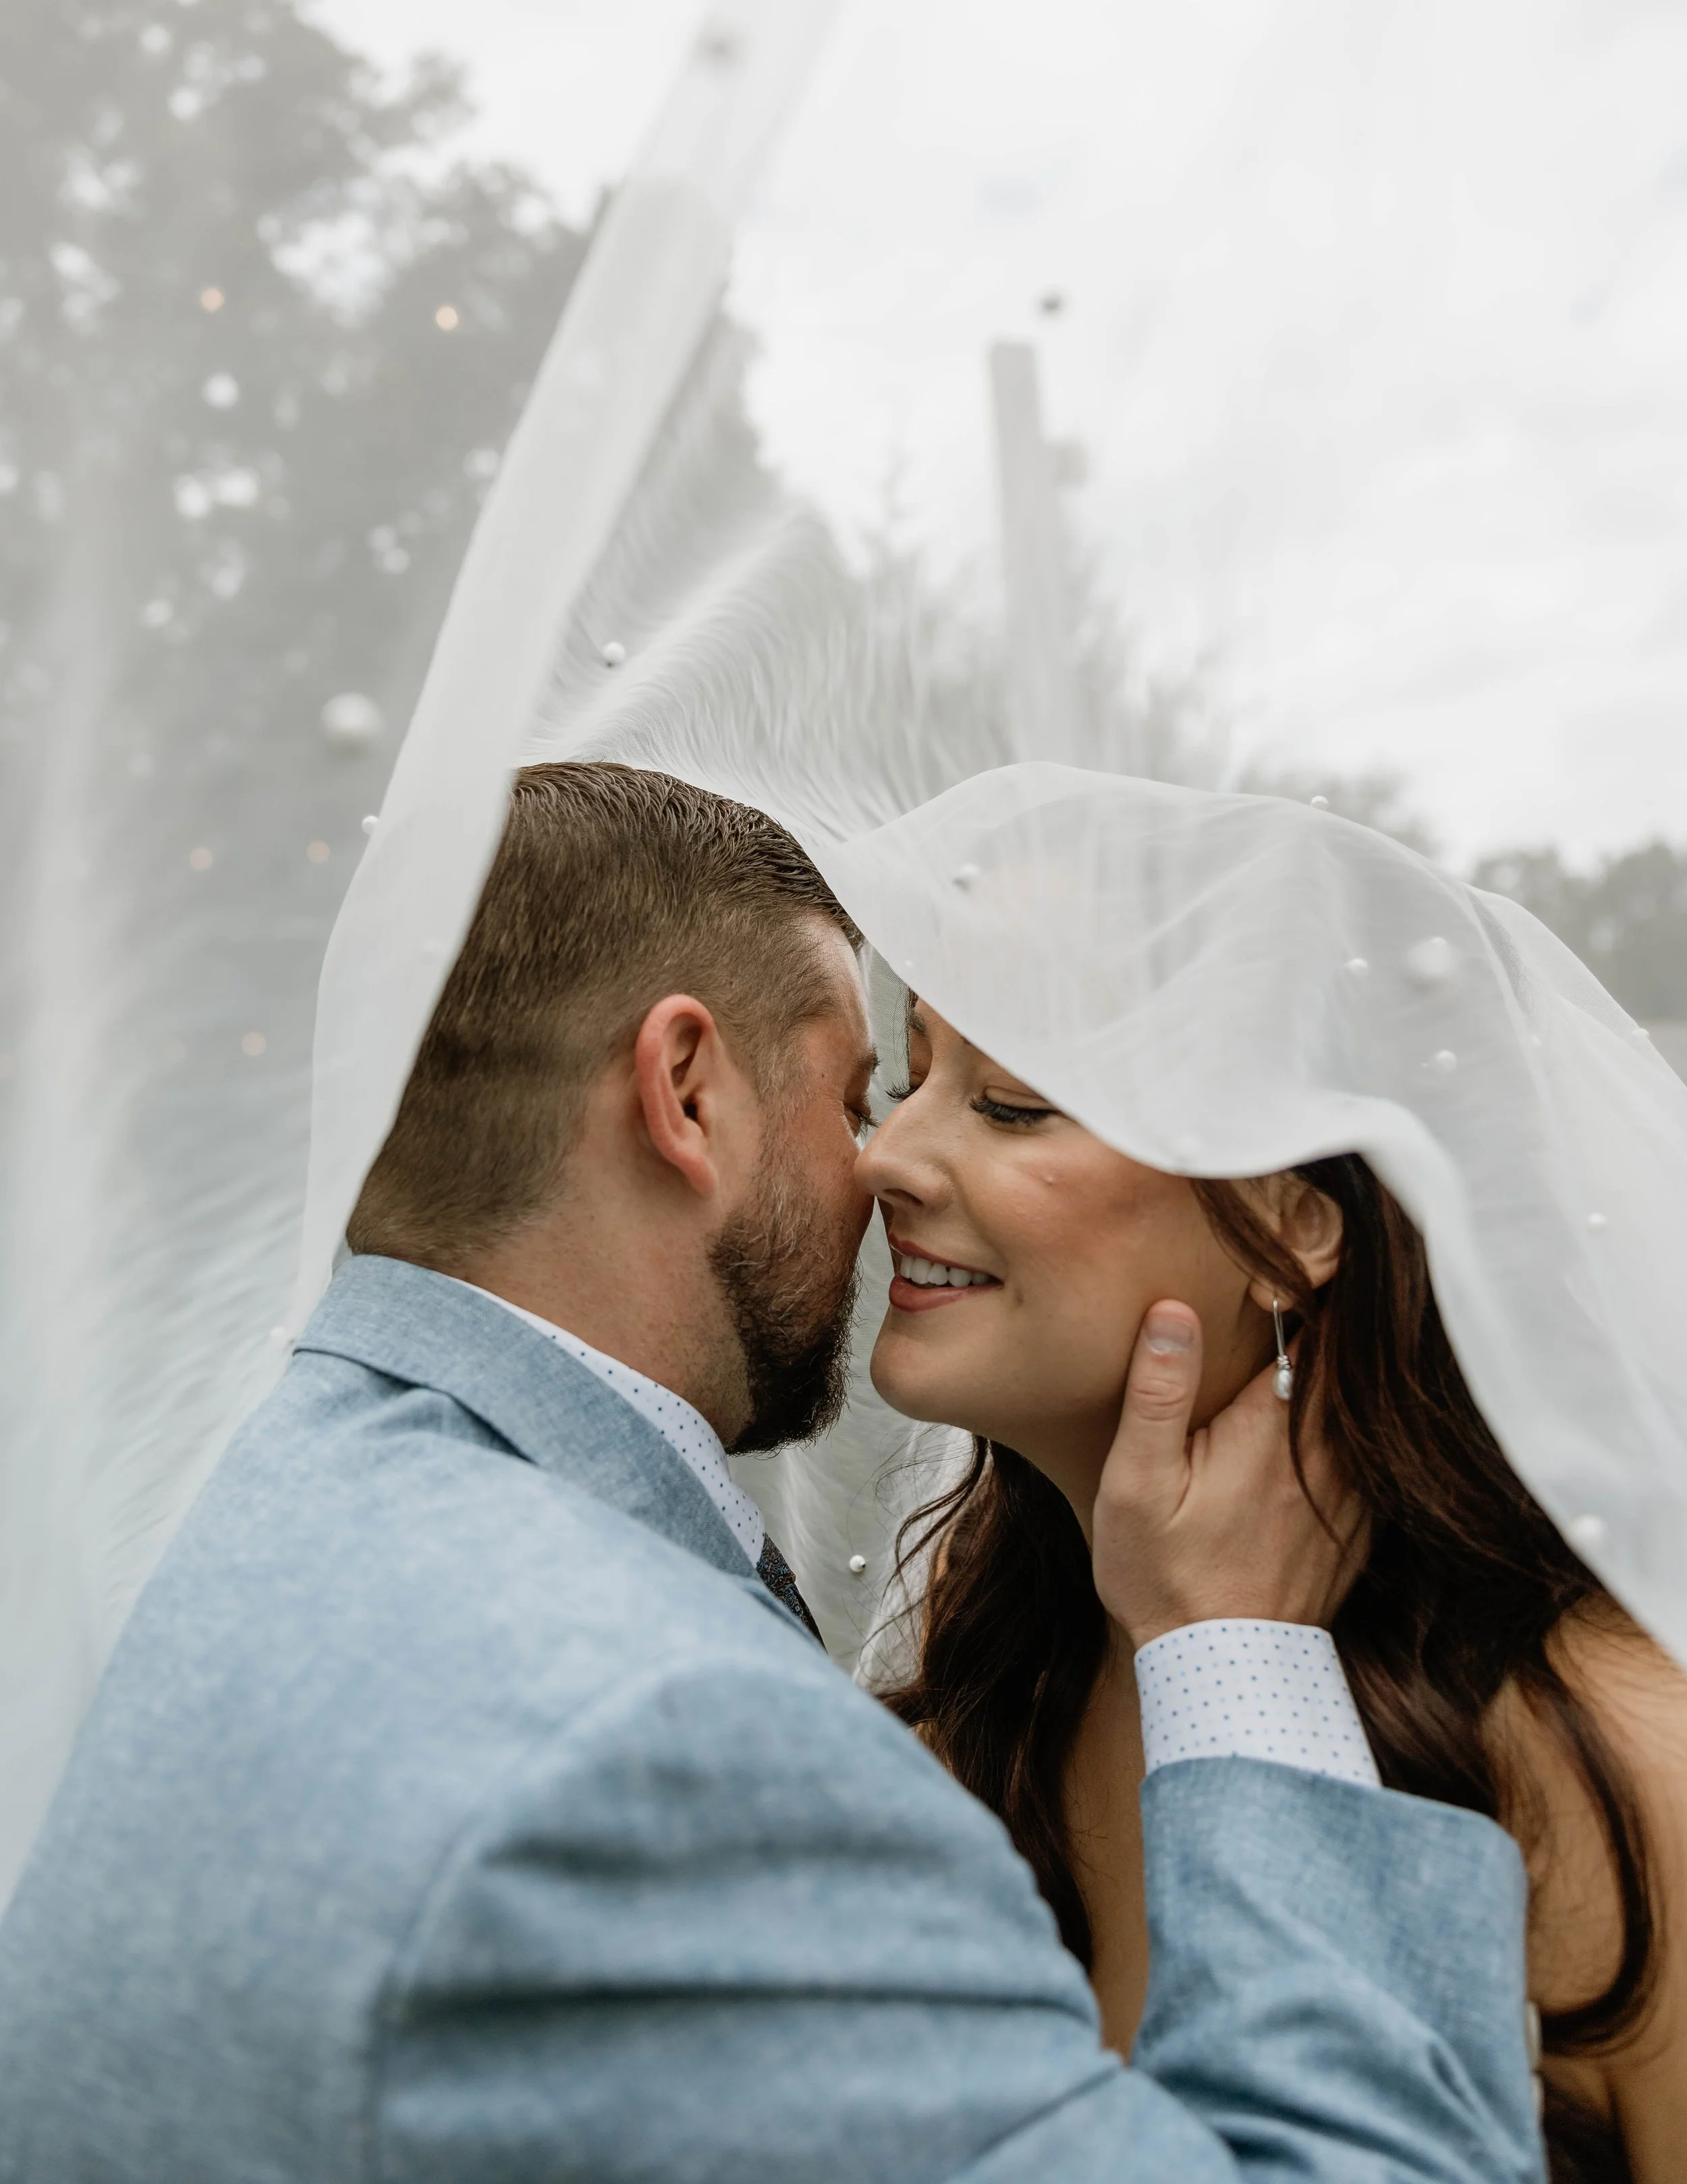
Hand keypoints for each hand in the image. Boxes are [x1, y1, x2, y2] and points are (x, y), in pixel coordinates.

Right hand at [1092, 1301, 1366, 1650]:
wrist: (1224, 1674)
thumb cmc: (1166, 1577)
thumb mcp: (1136, 1484)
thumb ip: (1157, 1393)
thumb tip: (1173, 1310)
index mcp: (1270, 1428)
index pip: (1315, 1332)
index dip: (1312, 1286)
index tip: (1298, 1253)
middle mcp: (1325, 1453)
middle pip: (1348, 1362)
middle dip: (1335, 1318)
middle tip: (1314, 1274)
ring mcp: (1351, 1492)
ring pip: (1365, 1407)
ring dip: (1349, 1371)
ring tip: (1329, 1331)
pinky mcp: (1357, 1525)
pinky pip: (1371, 1455)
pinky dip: (1360, 1425)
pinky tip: (1336, 1414)